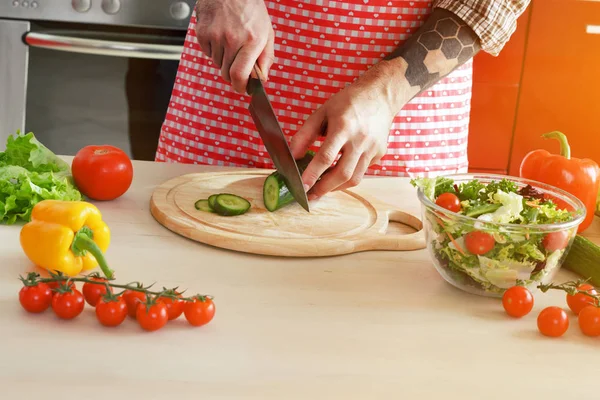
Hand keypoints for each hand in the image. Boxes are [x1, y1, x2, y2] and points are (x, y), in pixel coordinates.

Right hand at [195, 0, 274, 92]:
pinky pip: (207, 53)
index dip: (239, 87)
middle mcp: (232, 39)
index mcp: (251, 40)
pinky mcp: (202, 33)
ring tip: (230, 42)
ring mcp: (215, 36)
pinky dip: (213, 50)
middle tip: (237, 63)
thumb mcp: (267, 32)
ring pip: (216, 63)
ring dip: (223, 59)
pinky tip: (220, 36)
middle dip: (232, 74)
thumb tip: (263, 79)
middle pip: (226, 73)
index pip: (239, 75)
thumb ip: (267, 58)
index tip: (241, 88)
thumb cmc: (251, 9)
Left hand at [289, 66, 395, 199]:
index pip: (326, 156)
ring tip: (322, 188)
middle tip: (310, 195)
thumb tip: (293, 156)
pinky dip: (348, 176)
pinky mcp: (380, 154)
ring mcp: (373, 148)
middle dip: (324, 188)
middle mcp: (360, 139)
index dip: (312, 174)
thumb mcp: (321, 112)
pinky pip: (362, 171)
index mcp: (343, 126)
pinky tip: (338, 173)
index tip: (302, 186)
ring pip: (354, 178)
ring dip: (336, 187)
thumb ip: (305, 135)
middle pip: (342, 173)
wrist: (380, 96)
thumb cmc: (348, 102)